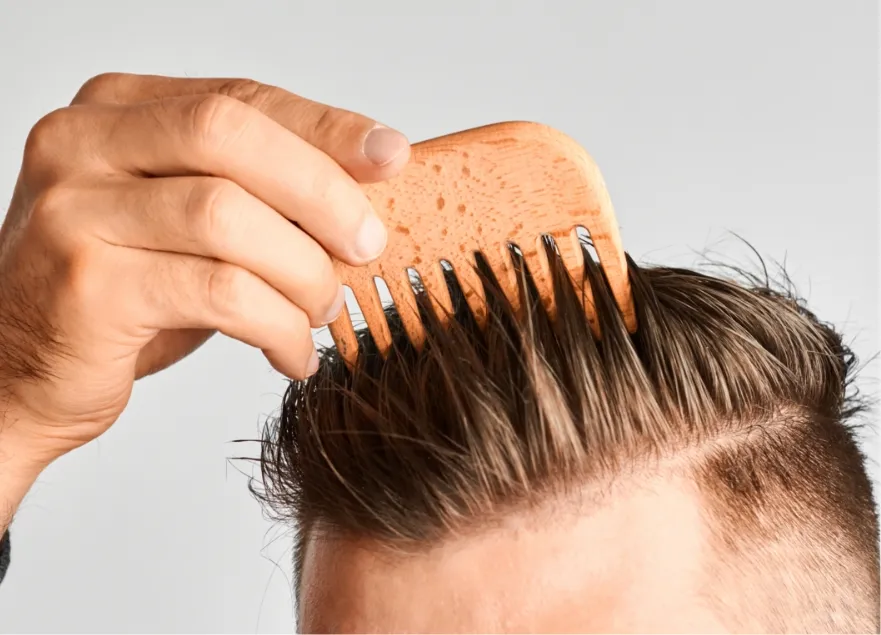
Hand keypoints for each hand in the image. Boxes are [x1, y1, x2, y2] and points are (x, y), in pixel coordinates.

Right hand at [0, 73, 409, 463]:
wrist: (17, 372)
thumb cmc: (120, 296)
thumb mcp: (188, 228)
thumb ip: (256, 193)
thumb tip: (365, 182)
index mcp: (114, 111)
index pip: (239, 98)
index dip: (326, 126)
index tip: (390, 157)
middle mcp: (82, 144)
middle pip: (230, 134)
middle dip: (322, 192)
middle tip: (368, 247)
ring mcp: (74, 209)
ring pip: (228, 217)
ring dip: (303, 272)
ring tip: (324, 311)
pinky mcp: (86, 283)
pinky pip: (217, 291)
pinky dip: (276, 325)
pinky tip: (290, 352)